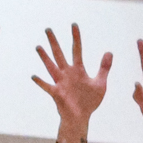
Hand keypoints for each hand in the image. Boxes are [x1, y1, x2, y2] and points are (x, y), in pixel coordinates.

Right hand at [31, 24, 110, 142]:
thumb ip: (104, 68)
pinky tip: (34, 75)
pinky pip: (47, 86)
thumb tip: (109, 51)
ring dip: (45, 58)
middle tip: (48, 29)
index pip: (77, 50)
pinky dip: (41, 82)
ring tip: (38, 47)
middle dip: (54, 42)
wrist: (81, 118)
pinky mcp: (57, 94)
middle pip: (59, 54)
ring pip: (51, 67)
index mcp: (78, 70)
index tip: (74, 25)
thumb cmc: (89, 101)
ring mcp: (61, 83)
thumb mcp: (101, 84)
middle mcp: (67, 74)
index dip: (76, 38)